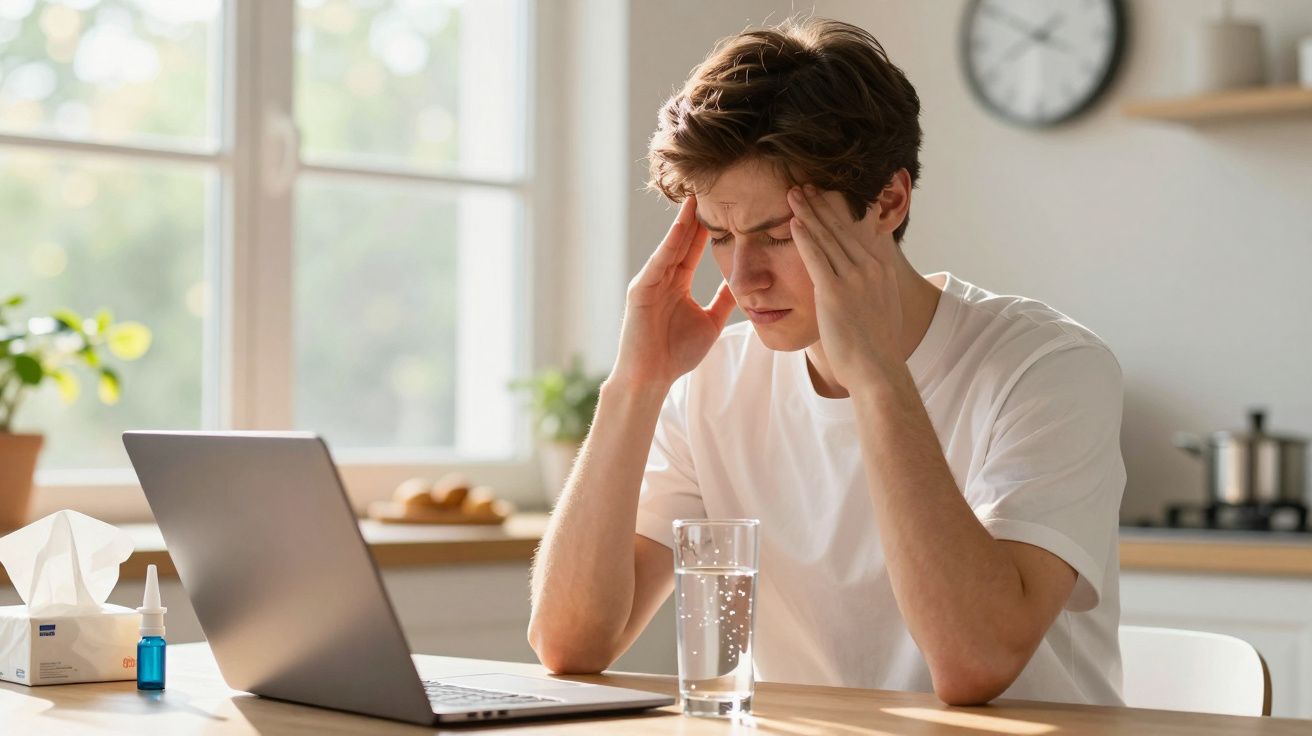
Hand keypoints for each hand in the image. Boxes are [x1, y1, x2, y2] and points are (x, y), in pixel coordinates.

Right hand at [611, 196, 736, 387]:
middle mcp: (662, 277)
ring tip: (696, 197)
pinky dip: (669, 244)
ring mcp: (650, 281)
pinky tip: (681, 227)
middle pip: (683, 241)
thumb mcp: (710, 322)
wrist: (650, 378)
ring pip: (671, 246)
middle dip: (697, 216)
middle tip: (712, 188)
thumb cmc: (676, 354)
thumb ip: (724, 302)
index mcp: (677, 284)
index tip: (727, 206)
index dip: (709, 228)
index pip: (695, 249)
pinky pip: (659, 262)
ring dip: (683, 222)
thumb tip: (742, 284)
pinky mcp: (640, 290)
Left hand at [787, 185, 903, 389]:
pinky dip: (804, 236)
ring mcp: (854, 278)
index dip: (839, 211)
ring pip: (827, 237)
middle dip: (821, 204)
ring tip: (794, 194)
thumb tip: (869, 279)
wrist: (877, 370)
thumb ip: (874, 286)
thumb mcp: (883, 307)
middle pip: (841, 227)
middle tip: (804, 185)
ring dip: (808, 212)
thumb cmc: (876, 347)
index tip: (826, 194)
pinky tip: (793, 221)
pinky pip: (815, 257)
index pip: (858, 230)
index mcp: (881, 269)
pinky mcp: (835, 292)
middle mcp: (870, 267)